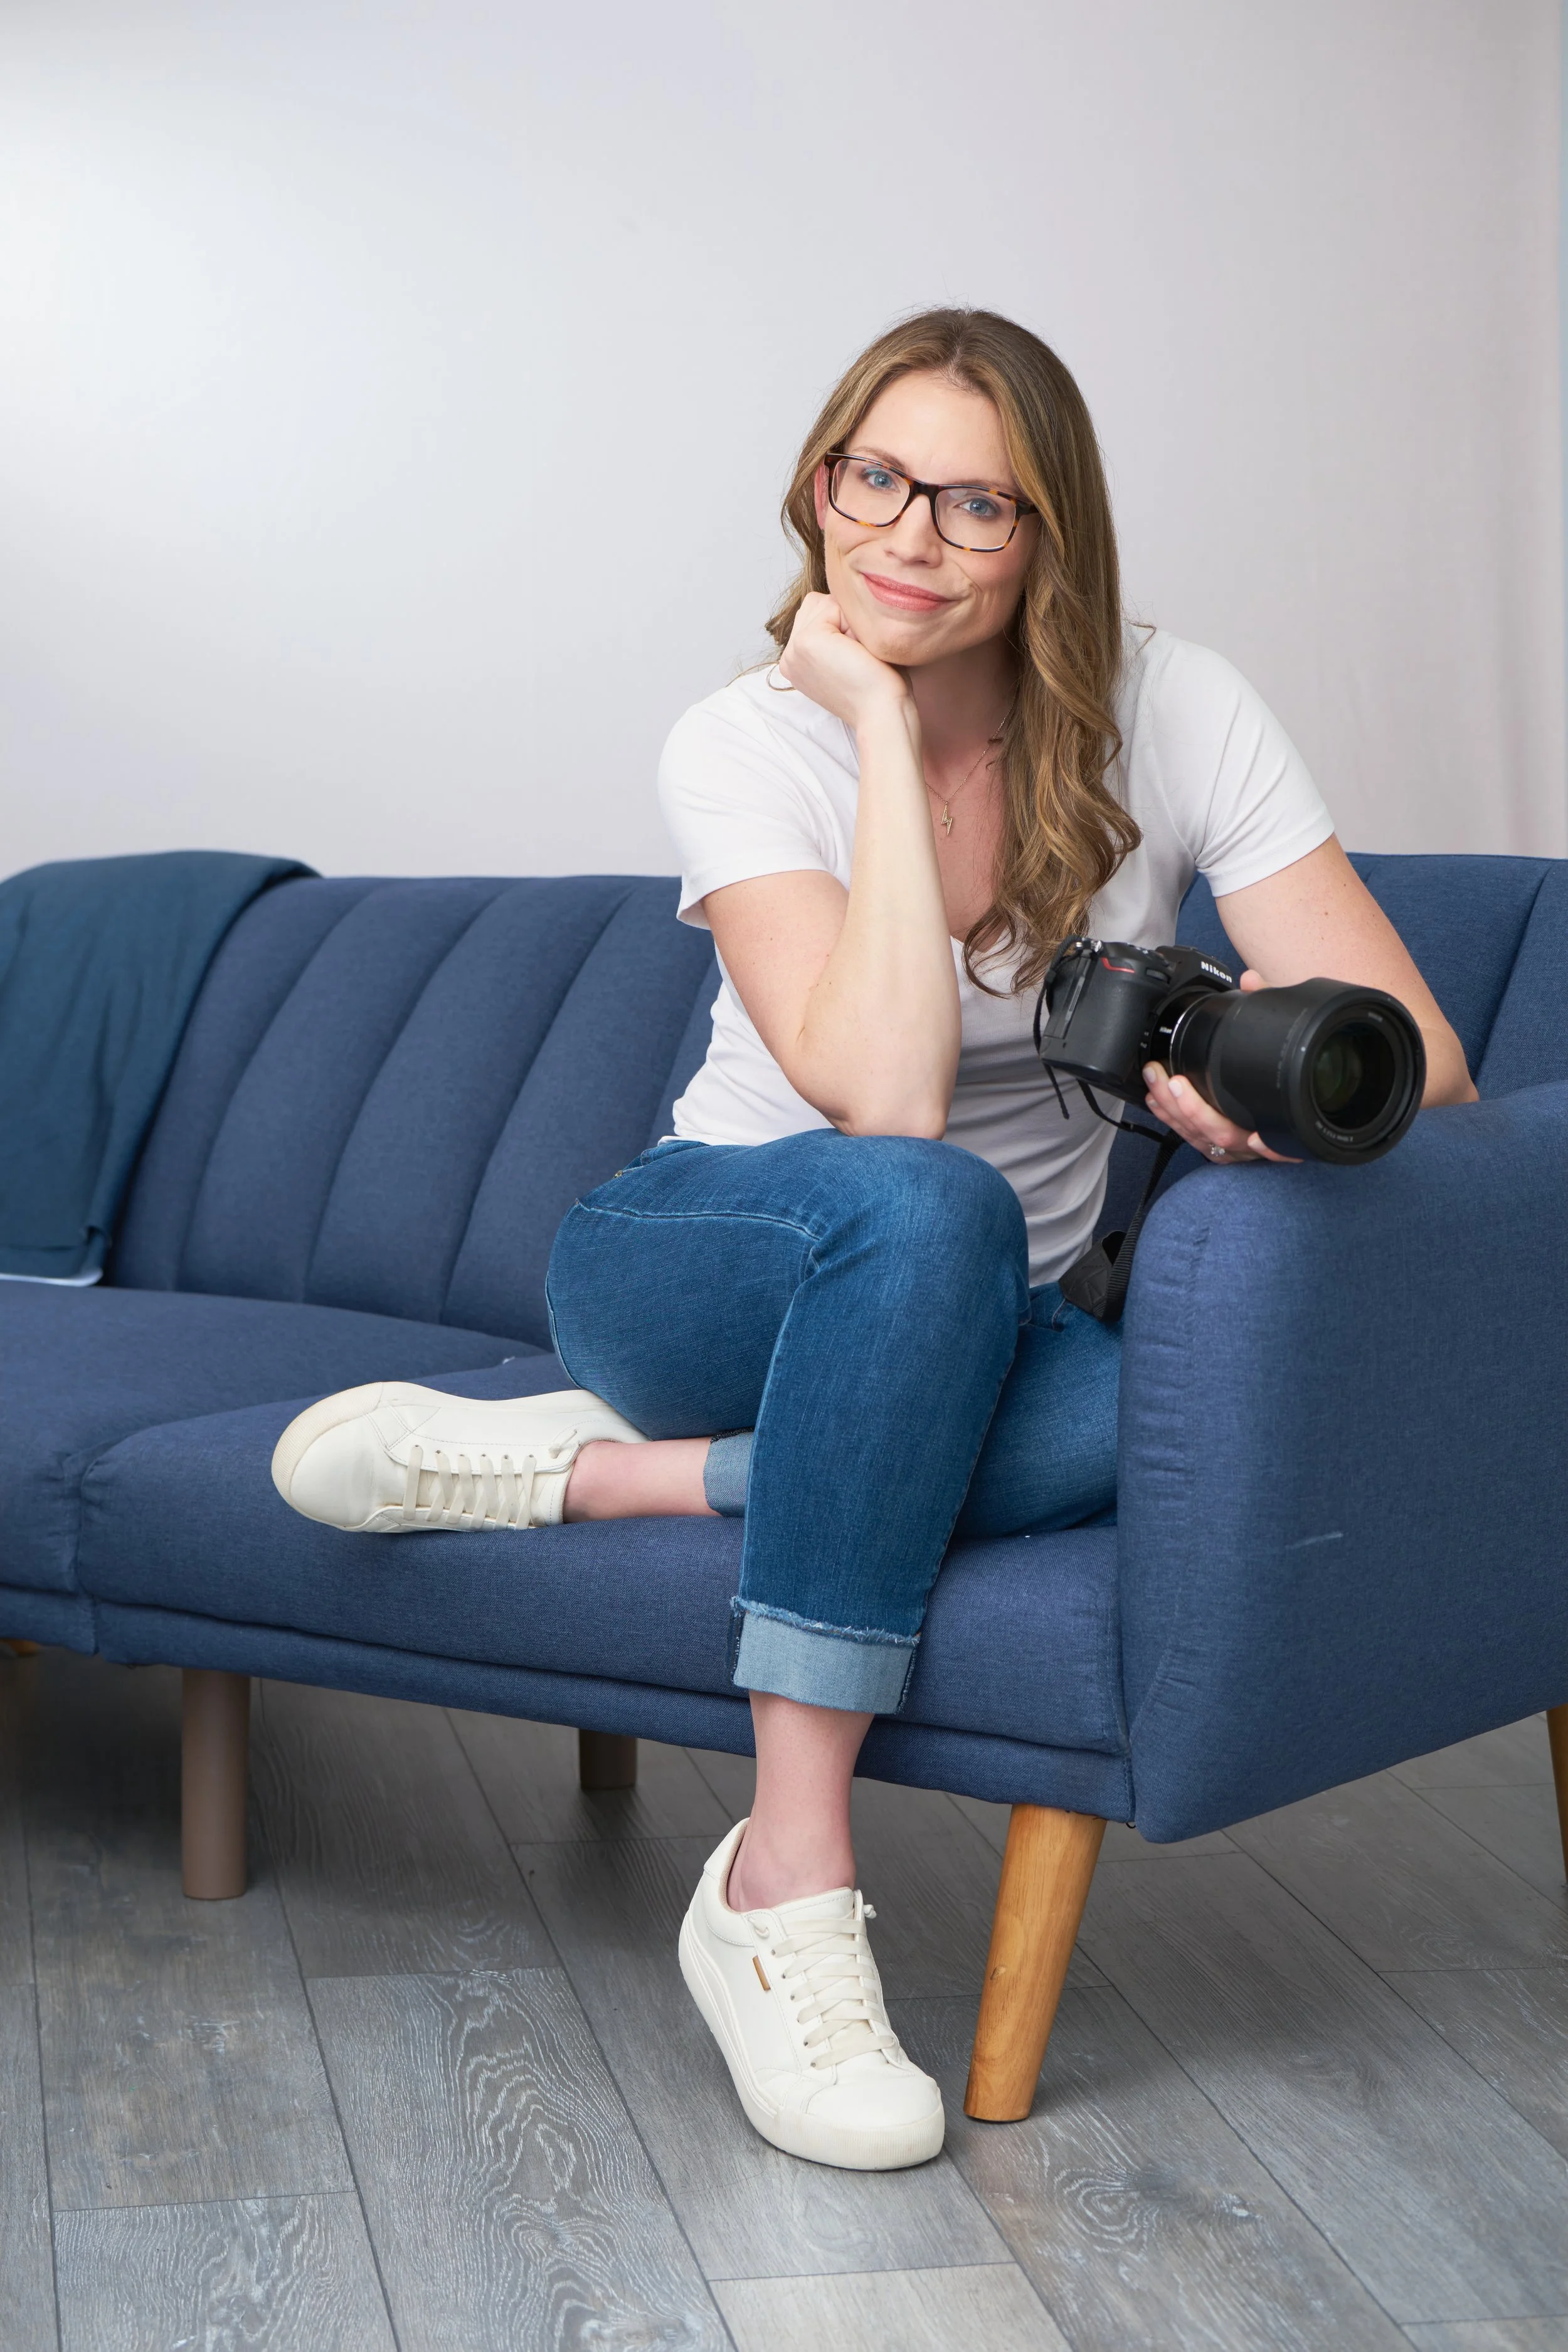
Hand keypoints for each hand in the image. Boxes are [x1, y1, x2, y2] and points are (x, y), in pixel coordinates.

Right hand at [776, 592, 912, 734]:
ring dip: (850, 623)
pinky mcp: (806, 642)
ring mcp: (794, 649)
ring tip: (857, 656)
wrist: (883, 713)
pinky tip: (857, 653)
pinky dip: (854, 625)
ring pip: (825, 602)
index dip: (844, 627)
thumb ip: (835, 631)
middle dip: (845, 621)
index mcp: (796, 662)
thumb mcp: (847, 654)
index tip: (853, 661)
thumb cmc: (878, 687)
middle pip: (818, 603)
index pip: (816, 614)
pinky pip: (835, 606)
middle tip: (857, 658)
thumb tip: (841, 599)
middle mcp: (789, 657)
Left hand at [1142, 969, 1300, 1164]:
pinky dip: (1171, 1118)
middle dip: (1193, 1110)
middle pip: (1224, 1135)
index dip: (1267, 1142)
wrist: (1283, 1098)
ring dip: (1174, 1111)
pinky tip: (1155, 1101)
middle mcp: (1257, 1139)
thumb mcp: (1281, 1034)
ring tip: (1155, 1082)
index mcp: (1279, 1121)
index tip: (1258, 1136)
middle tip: (1172, 1082)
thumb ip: (1270, 1003)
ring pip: (1202, 1138)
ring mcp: (1236, 1147)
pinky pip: (1190, 1137)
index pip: (1275, 1137)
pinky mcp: (1217, 1146)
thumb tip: (1250, 979)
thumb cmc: (1280, 1067)